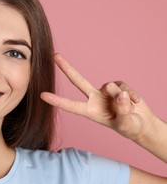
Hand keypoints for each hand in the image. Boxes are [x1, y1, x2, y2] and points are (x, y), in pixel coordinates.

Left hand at [40, 53, 156, 140]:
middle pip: (78, 80)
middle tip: (54, 55)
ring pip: (111, 86)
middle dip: (66, 67)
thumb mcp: (126, 125)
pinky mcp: (117, 85)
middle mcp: (94, 99)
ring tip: (130, 109)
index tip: (42, 95)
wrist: (142, 123)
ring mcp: (104, 91)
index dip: (57, 101)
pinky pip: (123, 86)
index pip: (71, 105)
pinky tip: (136, 102)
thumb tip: (120, 94)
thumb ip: (123, 111)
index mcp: (90, 111)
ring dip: (124, 98)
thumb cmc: (130, 127)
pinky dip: (132, 95)